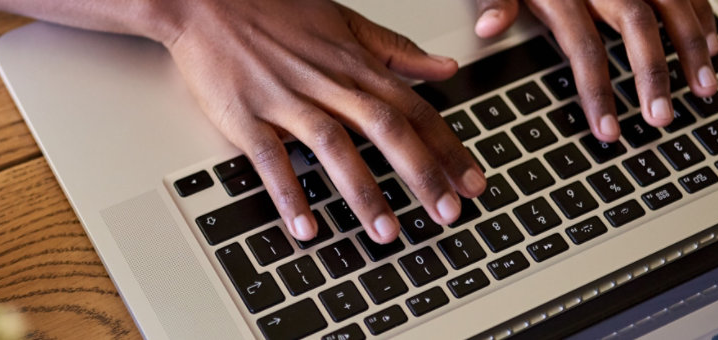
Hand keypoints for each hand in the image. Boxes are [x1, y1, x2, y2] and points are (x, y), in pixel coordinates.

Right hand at [158, 0, 486, 243]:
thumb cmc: (271, 9)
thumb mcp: (343, 22)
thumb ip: (394, 50)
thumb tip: (443, 69)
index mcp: (353, 63)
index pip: (414, 109)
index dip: (448, 147)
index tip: (472, 182)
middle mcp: (326, 81)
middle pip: (387, 128)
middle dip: (422, 173)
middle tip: (448, 213)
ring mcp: (285, 98)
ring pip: (334, 146)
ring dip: (364, 193)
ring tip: (386, 233)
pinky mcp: (246, 115)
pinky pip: (271, 158)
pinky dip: (289, 194)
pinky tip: (306, 227)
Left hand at [474, 0, 717, 141]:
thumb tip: (488, 28)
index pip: (583, 46)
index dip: (597, 91)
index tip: (608, 131)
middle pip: (636, 24)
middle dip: (653, 73)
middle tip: (662, 118)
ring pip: (672, 3)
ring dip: (692, 46)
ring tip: (705, 89)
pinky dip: (701, 15)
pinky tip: (712, 46)